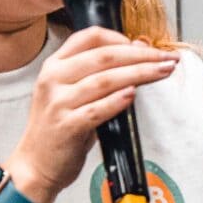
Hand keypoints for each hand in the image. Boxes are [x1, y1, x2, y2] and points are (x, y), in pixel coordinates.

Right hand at [6, 27, 180, 202]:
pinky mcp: (66, 126)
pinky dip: (117, 101)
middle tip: (166, 58)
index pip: (89, 37)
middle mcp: (53, 79)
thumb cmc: (60, 128)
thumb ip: (101, 74)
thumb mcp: (73, 93)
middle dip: (141, 55)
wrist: (35, 164)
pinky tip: (134, 95)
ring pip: (104, 80)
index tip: (144, 45)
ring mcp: (58, 103)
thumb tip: (139, 50)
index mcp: (55, 65)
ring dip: (139, 73)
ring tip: (162, 72)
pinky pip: (97, 110)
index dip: (120, 38)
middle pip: (104, 56)